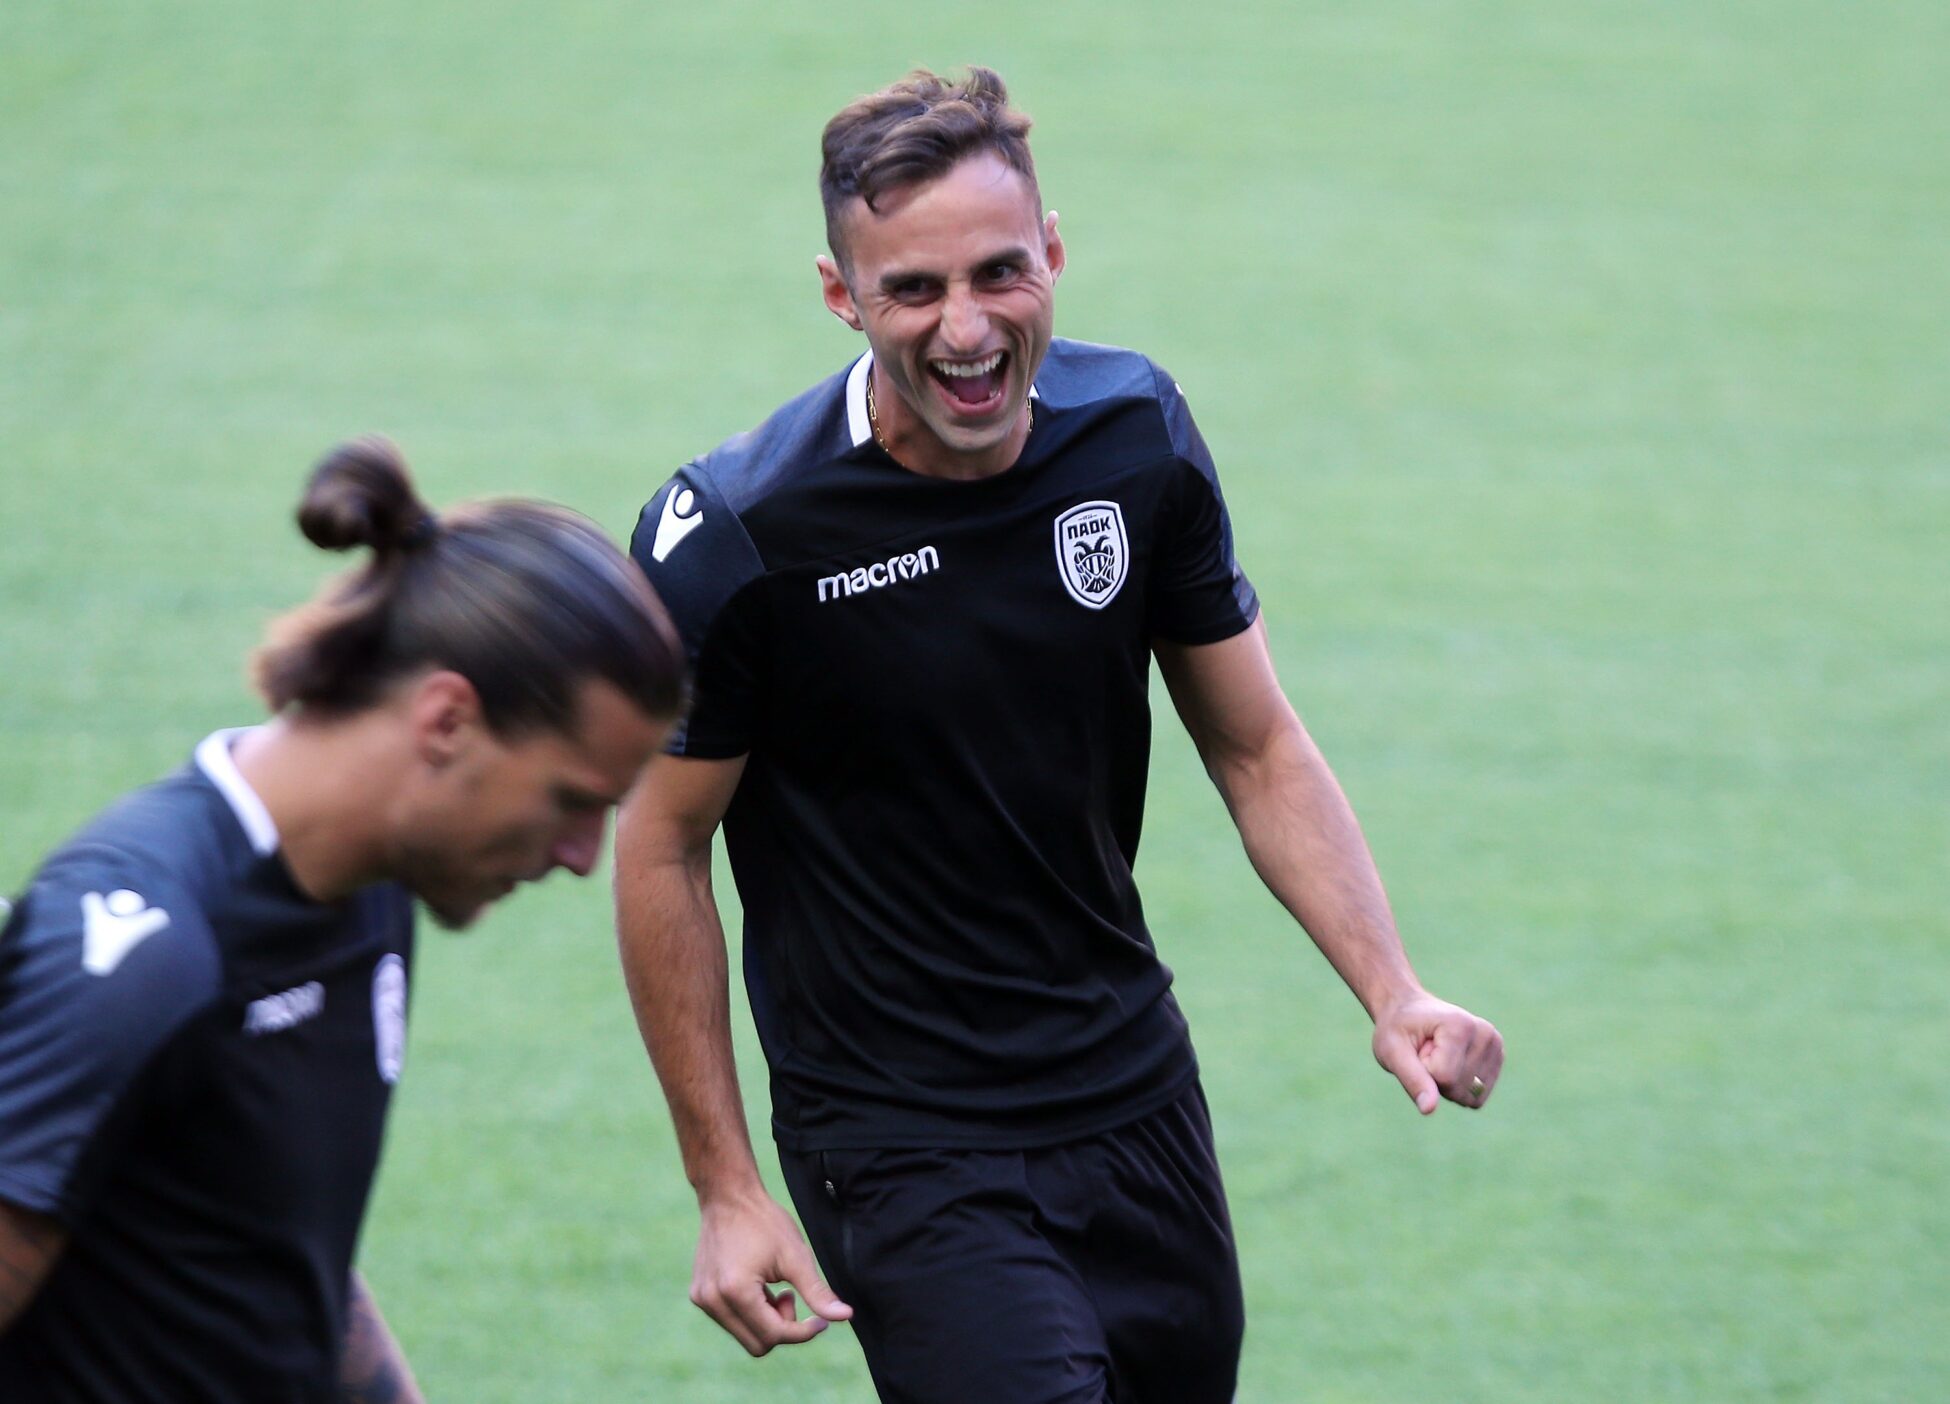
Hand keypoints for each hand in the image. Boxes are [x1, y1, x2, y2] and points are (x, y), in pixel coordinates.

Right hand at [691, 1189, 851, 1355]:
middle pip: (758, 1344)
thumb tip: (846, 1317)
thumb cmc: (765, 1221)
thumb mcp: (796, 1256)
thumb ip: (818, 1292)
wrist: (728, 1197)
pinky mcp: (699, 1295)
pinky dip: (752, 1313)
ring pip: (745, 1336)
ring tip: (774, 1287)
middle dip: (783, 1327)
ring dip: (767, 1320)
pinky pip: (732, 1322)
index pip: (774, 1335)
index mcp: (735, 1291)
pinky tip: (759, 1285)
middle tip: (790, 1294)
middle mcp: (713, 1301)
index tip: (821, 1320)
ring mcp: (703, 1299)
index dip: (804, 1332)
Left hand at [1372, 992, 1503, 1113]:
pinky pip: (1478, 1096)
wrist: (1409, 1009)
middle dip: (1435, 1079)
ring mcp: (1495, 1046)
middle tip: (1426, 1051)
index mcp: (1461, 1026)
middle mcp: (1486, 1034)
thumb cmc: (1397, 1029)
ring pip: (1471, 1096)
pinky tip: (1451, 1062)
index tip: (1417, 1048)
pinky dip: (1460, 1088)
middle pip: (1459, 1088)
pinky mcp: (1498, 1057)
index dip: (1423, 1071)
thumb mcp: (1393, 1052)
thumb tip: (1429, 1110)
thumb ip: (1413, 1080)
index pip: (1444, 1077)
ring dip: (1448, 1085)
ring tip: (1438, 1055)